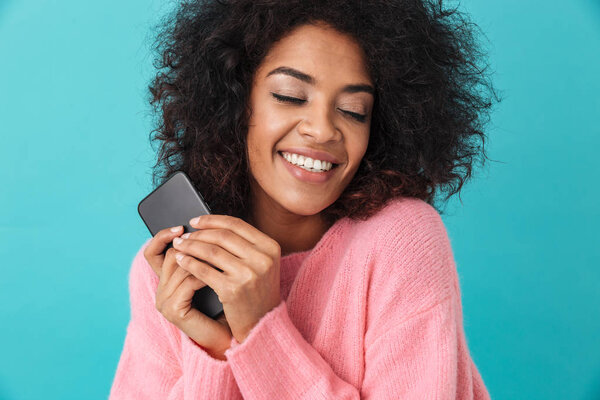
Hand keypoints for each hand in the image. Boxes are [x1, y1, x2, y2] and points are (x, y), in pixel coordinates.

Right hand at [143, 226, 232, 358]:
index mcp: (166, 280)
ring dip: (204, 258)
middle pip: (170, 255)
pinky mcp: (173, 310)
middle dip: (194, 245)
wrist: (229, 335)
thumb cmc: (224, 304)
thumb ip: (205, 257)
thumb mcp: (213, 275)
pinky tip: (222, 272)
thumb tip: (209, 226)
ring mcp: (164, 301)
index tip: (184, 224)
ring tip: (224, 253)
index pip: (153, 251)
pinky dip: (206, 274)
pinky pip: (188, 282)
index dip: (163, 235)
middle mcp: (160, 289)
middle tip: (214, 237)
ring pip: (180, 266)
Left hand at [172, 215, 281, 343]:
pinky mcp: (232, 289)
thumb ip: (245, 245)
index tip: (195, 221)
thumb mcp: (262, 264)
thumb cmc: (257, 292)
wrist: (262, 324)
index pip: (236, 225)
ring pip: (211, 251)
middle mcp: (262, 258)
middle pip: (222, 236)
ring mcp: (248, 274)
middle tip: (184, 236)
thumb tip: (212, 226)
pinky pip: (204, 270)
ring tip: (178, 245)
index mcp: (270, 247)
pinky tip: (180, 260)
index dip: (212, 220)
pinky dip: (189, 262)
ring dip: (190, 246)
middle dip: (198, 234)